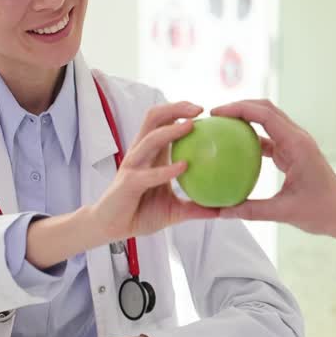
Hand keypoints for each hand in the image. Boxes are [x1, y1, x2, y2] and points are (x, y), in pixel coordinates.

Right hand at [24, 102, 217, 269]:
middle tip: (199, 109)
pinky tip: (184, 166)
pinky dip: (166, 169)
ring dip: (171, 130)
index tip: (205, 110)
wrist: (112, 228)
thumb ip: (196, 207)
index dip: (181, 110)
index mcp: (152, 154)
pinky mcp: (128, 183)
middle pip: (154, 118)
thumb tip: (224, 211)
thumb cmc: (141, 214)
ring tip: (191, 125)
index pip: (164, 121)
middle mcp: (141, 154)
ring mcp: (133, 166)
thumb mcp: (175, 210)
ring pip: (150, 139)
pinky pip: (148, 174)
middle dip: (175, 108)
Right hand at [210, 100, 335, 247]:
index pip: (264, 114)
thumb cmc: (322, 211)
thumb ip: (252, 210)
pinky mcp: (293, 152)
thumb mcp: (284, 212)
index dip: (239, 108)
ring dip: (245, 119)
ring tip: (220, 126)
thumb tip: (221, 212)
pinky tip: (233, 148)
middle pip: (265, 109)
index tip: (216, 113)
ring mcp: (296, 144)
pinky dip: (251, 138)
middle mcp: (297, 138)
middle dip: (239, 106)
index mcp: (297, 144)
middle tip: (214, 116)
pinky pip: (269, 139)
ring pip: (268, 121)